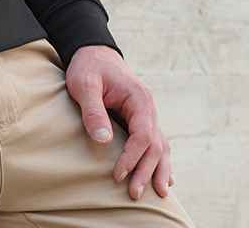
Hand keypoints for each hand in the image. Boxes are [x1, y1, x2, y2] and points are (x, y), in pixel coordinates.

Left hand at [65, 45, 174, 201]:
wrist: (93, 52)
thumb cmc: (88, 67)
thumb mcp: (85, 84)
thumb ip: (93, 110)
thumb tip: (104, 140)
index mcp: (139, 99)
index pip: (142, 135)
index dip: (131, 158)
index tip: (117, 175)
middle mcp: (148, 108)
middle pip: (154, 145)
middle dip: (146, 171)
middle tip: (134, 194)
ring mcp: (147, 114)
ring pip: (160, 146)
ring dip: (158, 170)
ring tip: (158, 195)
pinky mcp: (141, 119)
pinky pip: (155, 143)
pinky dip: (160, 161)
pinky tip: (164, 178)